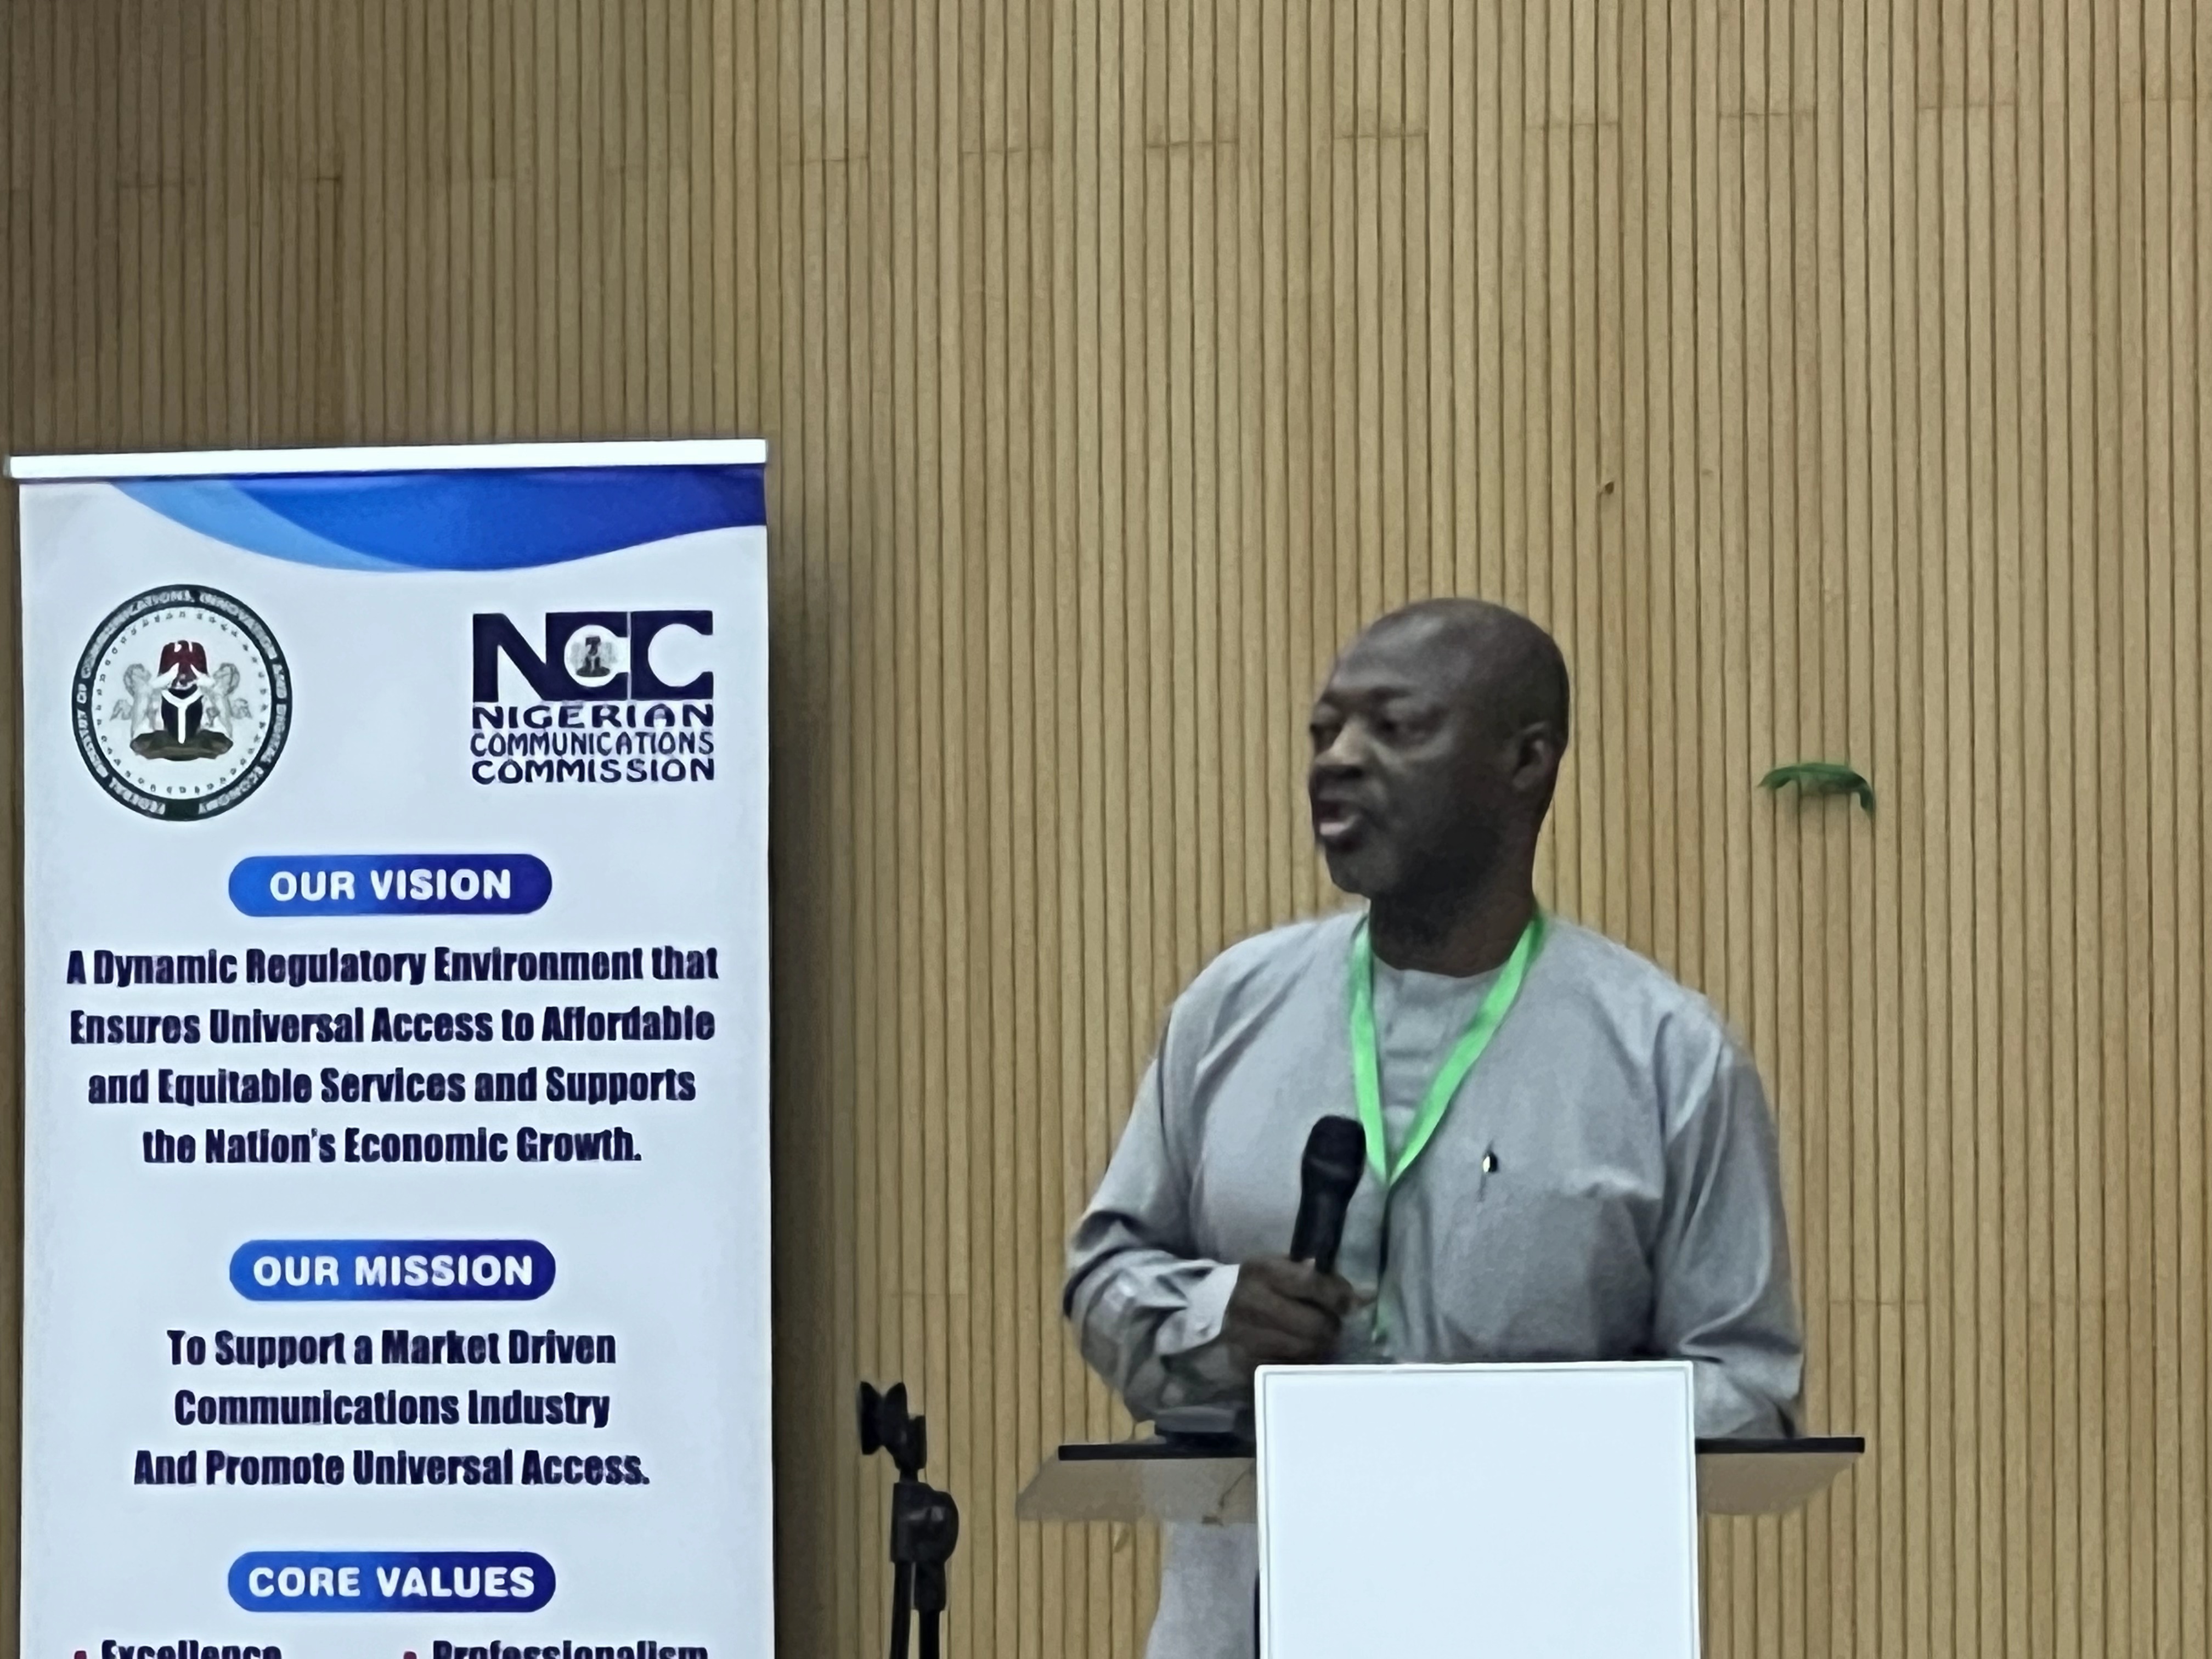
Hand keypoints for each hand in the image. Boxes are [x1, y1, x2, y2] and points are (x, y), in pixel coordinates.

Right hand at [1221, 1255, 1357, 1372]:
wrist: (1231, 1322)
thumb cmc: (1271, 1292)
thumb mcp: (1290, 1273)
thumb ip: (1325, 1279)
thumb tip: (1368, 1294)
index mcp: (1260, 1268)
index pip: (1311, 1280)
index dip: (1338, 1295)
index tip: (1351, 1304)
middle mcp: (1247, 1299)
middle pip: (1315, 1323)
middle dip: (1331, 1326)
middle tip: (1330, 1326)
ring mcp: (1242, 1335)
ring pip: (1307, 1349)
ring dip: (1320, 1347)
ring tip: (1316, 1340)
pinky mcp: (1245, 1364)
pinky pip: (1293, 1370)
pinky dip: (1303, 1364)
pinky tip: (1300, 1355)